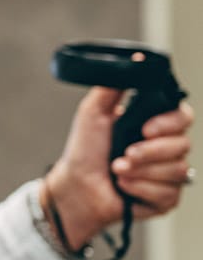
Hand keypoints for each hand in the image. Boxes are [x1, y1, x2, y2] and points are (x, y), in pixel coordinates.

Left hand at [46, 87, 193, 248]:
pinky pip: (168, 193)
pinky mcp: (166, 198)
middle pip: (183, 144)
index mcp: (153, 124)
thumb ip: (114, 85)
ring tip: (117, 169)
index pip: (182, 116)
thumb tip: (134, 60)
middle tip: (125, 153)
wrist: (77, 185)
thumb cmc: (85, 149)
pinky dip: (141, 189)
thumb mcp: (94, 111)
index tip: (145, 128)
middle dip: (149, 151)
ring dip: (141, 171)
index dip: (169, 122)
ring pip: (177, 170)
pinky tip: (125, 187)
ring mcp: (168, 173)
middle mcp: (165, 148)